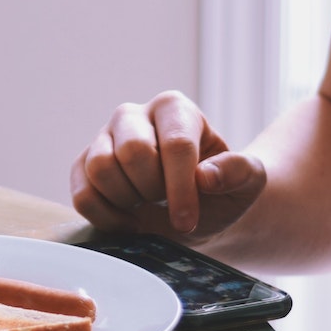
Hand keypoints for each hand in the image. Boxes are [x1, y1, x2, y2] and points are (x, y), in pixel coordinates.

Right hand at [70, 91, 265, 237]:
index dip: (180, 188)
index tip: (188, 221)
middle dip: (153, 190)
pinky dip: (103, 216)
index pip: (174, 143)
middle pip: (133, 151)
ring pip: (100, 168)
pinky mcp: (83, 166)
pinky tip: (127, 221)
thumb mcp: (248, 182)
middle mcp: (134, 115)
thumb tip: (205, 176)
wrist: (193, 212)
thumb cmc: (221, 192)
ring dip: (127, 201)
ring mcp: (103, 139)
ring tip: (146, 209)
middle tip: (167, 204)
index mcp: (175, 109)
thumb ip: (240, 172)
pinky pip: (82, 193)